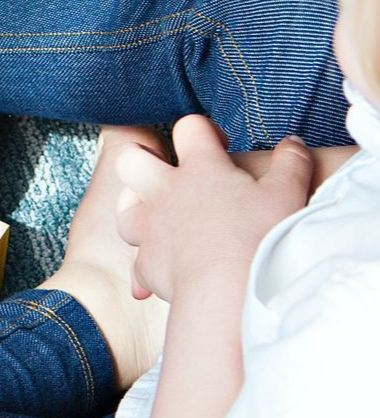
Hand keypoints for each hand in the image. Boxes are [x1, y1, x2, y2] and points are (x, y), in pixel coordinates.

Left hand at [115, 116, 313, 301]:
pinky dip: (145, 265)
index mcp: (201, 169)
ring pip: (123, 208)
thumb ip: (291, 162)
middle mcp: (166, 193)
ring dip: (136, 209)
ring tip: (157, 217)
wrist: (229, 289)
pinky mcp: (145, 263)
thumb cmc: (260, 237)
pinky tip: (157, 273)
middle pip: (130, 160)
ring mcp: (149, 228)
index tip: (219, 147)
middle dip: (141, 158)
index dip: (201, 130)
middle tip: (165, 171)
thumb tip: (292, 142)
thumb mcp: (287, 193)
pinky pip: (135, 261)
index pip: (188, 128)